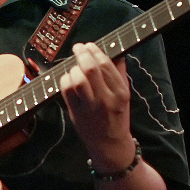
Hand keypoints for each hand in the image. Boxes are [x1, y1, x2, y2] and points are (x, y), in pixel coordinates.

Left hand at [59, 42, 134, 171]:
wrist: (109, 143)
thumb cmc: (117, 116)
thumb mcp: (124, 94)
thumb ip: (119, 73)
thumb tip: (115, 52)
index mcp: (120, 92)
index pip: (106, 64)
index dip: (95, 51)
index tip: (89, 46)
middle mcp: (105, 98)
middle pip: (90, 69)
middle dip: (82, 54)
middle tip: (78, 48)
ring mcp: (89, 106)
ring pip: (76, 79)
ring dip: (73, 68)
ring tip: (74, 67)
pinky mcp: (76, 112)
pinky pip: (66, 90)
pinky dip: (65, 79)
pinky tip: (68, 78)